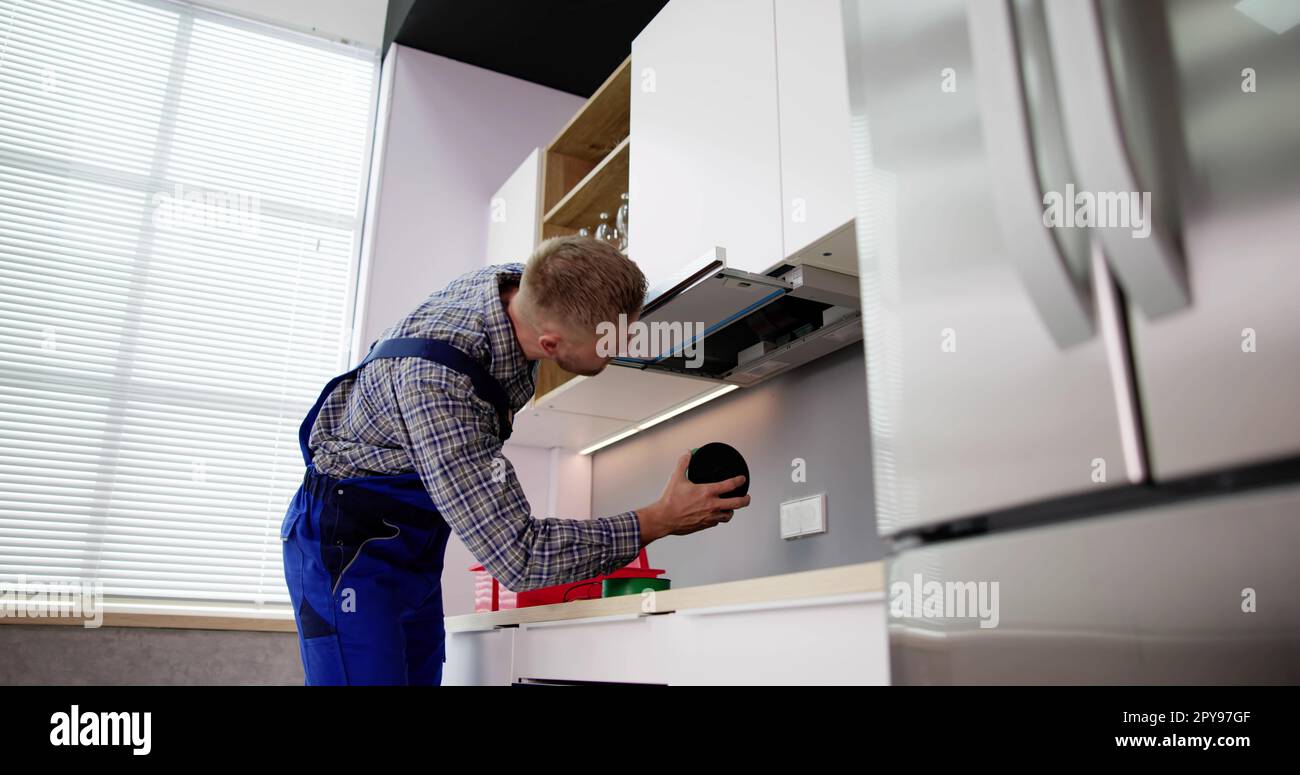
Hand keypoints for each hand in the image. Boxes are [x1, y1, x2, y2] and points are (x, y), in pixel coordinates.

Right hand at [634, 452, 750, 544]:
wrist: (664, 519)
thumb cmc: (670, 500)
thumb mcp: (676, 478)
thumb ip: (683, 463)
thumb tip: (687, 453)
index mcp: (707, 492)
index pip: (730, 485)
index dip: (739, 481)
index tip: (742, 479)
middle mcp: (712, 505)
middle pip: (737, 503)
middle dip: (745, 499)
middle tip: (747, 497)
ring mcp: (709, 517)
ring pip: (728, 515)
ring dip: (732, 510)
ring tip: (731, 507)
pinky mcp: (705, 525)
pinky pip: (717, 521)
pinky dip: (719, 517)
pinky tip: (715, 514)